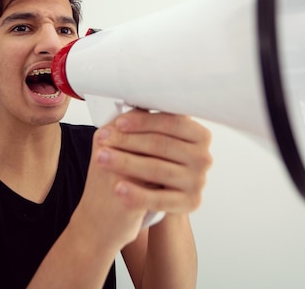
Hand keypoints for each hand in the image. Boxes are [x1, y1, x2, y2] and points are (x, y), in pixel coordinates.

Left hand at [96, 110, 212, 216]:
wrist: (159, 196)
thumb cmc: (155, 160)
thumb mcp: (156, 139)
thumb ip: (150, 122)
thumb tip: (132, 102)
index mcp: (199, 135)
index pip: (171, 122)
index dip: (143, 121)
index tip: (118, 122)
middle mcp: (203, 157)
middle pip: (161, 145)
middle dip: (128, 141)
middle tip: (102, 138)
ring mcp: (198, 181)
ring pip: (157, 169)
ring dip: (125, 163)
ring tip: (101, 158)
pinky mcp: (190, 203)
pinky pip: (159, 198)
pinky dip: (137, 193)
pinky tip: (118, 188)